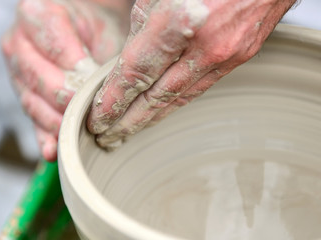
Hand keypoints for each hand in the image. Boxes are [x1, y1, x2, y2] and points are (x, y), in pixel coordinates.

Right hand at [2, 0, 129, 160]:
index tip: (94, 81)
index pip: (55, 45)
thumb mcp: (103, 31)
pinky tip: (53, 150)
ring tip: (77, 137)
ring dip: (58, 122)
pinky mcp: (24, 95)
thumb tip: (109, 94)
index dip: (76, 67)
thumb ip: (99, 57)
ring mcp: (16, 71)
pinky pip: (31, 118)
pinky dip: (44, 136)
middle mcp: (18, 43)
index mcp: (36, 15)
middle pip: (41, 79)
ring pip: (33, 102)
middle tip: (93, 114)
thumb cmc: (94, 28)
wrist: (81, 31)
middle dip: (69, 100)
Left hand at [87, 0, 295, 149]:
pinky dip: (175, 103)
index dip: (113, 102)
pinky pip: (200, 87)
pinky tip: (160, 112)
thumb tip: (130, 60)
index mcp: (178, 19)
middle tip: (106, 137)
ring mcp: (226, 53)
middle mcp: (204, 44)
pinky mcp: (240, 57)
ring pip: (179, 98)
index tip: (98, 119)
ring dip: (151, 119)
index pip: (135, 74)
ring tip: (128, 131)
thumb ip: (141, 26)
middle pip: (156, 97)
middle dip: (127, 121)